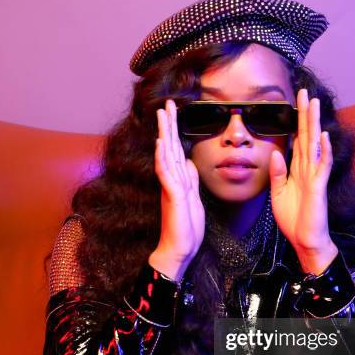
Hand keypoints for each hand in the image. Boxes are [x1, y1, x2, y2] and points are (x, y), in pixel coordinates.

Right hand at [150, 99, 204, 279]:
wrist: (179, 250)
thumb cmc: (186, 228)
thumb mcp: (193, 199)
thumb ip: (190, 180)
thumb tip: (190, 163)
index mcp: (178, 180)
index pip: (175, 150)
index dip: (174, 132)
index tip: (174, 113)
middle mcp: (172, 180)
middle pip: (169, 147)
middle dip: (168, 125)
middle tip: (167, 104)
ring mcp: (171, 187)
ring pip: (166, 155)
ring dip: (164, 134)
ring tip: (162, 114)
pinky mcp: (173, 197)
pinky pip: (166, 174)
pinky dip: (163, 158)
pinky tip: (160, 144)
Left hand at [269, 89, 337, 274]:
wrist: (305, 240)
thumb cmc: (294, 219)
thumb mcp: (278, 194)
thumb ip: (278, 174)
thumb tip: (275, 152)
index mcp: (297, 171)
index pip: (297, 141)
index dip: (296, 122)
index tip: (294, 103)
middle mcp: (308, 170)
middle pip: (306, 137)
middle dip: (304, 114)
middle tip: (304, 92)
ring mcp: (314, 177)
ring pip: (314, 146)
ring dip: (314, 124)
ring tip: (313, 104)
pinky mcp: (317, 188)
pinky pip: (321, 167)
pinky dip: (323, 151)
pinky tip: (322, 136)